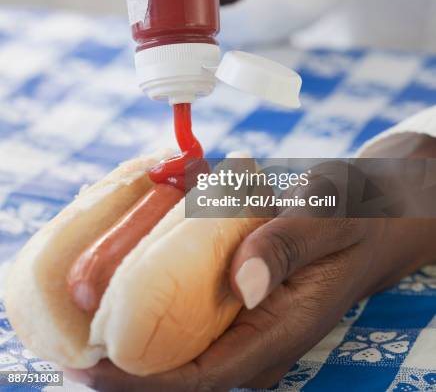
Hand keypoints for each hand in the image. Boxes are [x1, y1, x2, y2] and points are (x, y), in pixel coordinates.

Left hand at [68, 216, 435, 390]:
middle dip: (119, 360)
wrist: (378, 203)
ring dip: (128, 324)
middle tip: (62, 331)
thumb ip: (288, 245)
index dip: (139, 380)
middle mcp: (257, 331)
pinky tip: (123, 261)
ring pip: (177, 336)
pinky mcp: (239, 287)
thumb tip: (243, 282)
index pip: (202, 379)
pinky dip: (151, 288)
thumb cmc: (357, 212)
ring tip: (77, 299)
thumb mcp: (329, 218)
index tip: (85, 365)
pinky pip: (189, 300)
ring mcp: (247, 311)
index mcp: (280, 330)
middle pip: (178, 368)